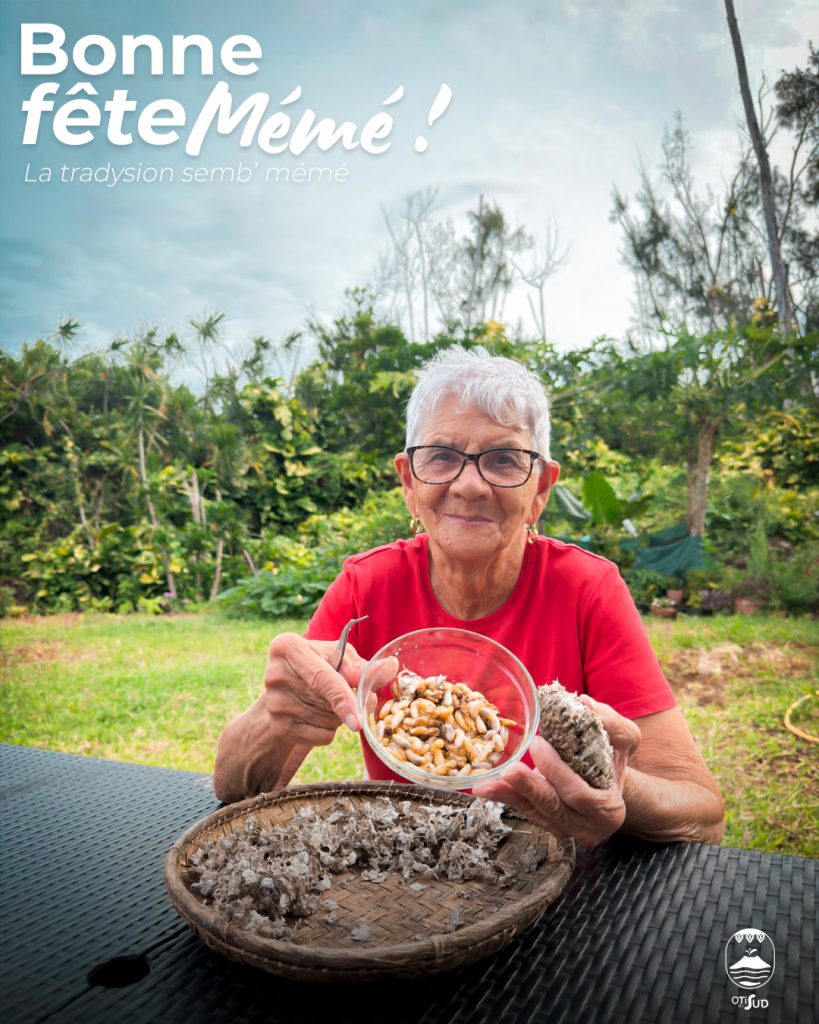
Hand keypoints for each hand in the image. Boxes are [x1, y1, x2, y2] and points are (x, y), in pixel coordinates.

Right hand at [261, 632, 396, 747]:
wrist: (289, 688)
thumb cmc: (320, 664)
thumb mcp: (340, 657)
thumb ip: (364, 666)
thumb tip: (390, 667)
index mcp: (288, 647)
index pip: (321, 678)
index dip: (343, 699)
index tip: (358, 721)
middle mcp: (275, 673)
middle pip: (327, 703)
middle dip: (347, 703)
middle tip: (347, 693)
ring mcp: (273, 702)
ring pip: (326, 722)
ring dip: (339, 717)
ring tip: (328, 701)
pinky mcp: (277, 725)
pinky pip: (320, 737)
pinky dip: (330, 731)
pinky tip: (320, 715)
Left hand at [471, 695, 640, 847]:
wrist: (611, 786)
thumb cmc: (614, 759)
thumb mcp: (624, 740)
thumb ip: (612, 723)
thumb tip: (585, 703)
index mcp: (609, 809)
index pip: (580, 794)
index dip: (557, 771)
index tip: (537, 743)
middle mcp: (587, 827)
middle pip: (553, 808)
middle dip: (528, 787)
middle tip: (508, 769)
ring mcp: (565, 830)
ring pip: (534, 812)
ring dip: (508, 796)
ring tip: (485, 784)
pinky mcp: (547, 824)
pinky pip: (525, 811)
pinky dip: (505, 797)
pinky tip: (486, 787)